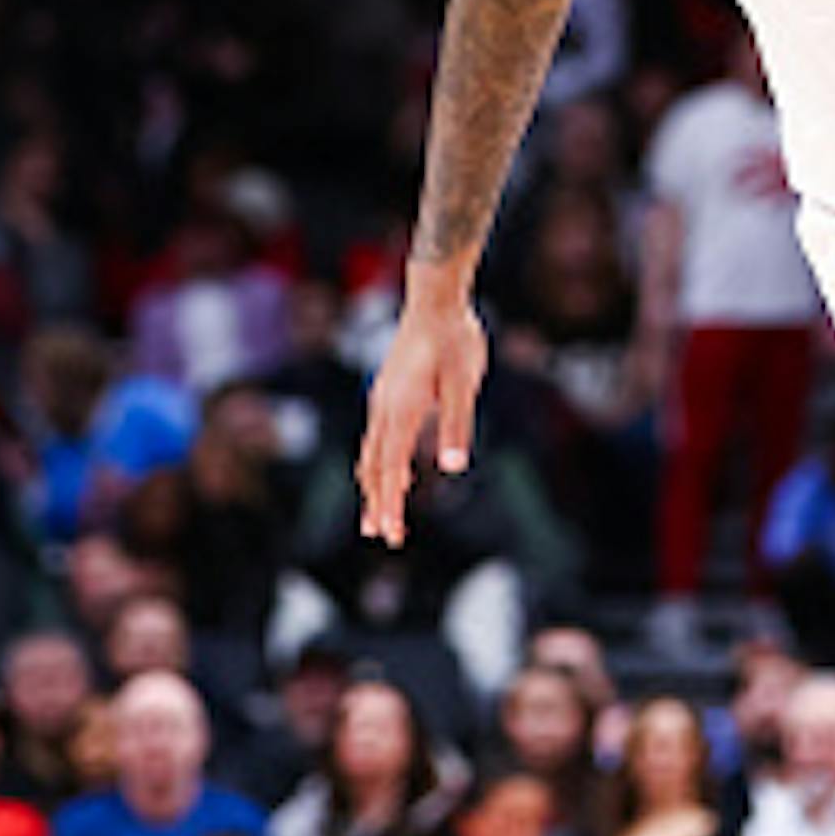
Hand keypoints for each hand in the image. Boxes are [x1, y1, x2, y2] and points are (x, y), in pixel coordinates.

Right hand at [358, 285, 487, 544]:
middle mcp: (384, 408)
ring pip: (372, 454)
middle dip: (378, 504)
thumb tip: (453, 466)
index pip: (389, 470)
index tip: (391, 535)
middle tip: (383, 538)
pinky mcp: (389, 392)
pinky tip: (394, 474)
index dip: (389, 505)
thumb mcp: (463, 382)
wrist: (435, 298)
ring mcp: (383, 400)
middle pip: (374, 468)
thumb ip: (456, 424)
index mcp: (400, 410)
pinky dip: (380, 463)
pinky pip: (378, 437)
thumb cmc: (454, 338)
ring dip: (375, 487)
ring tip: (376, 517)